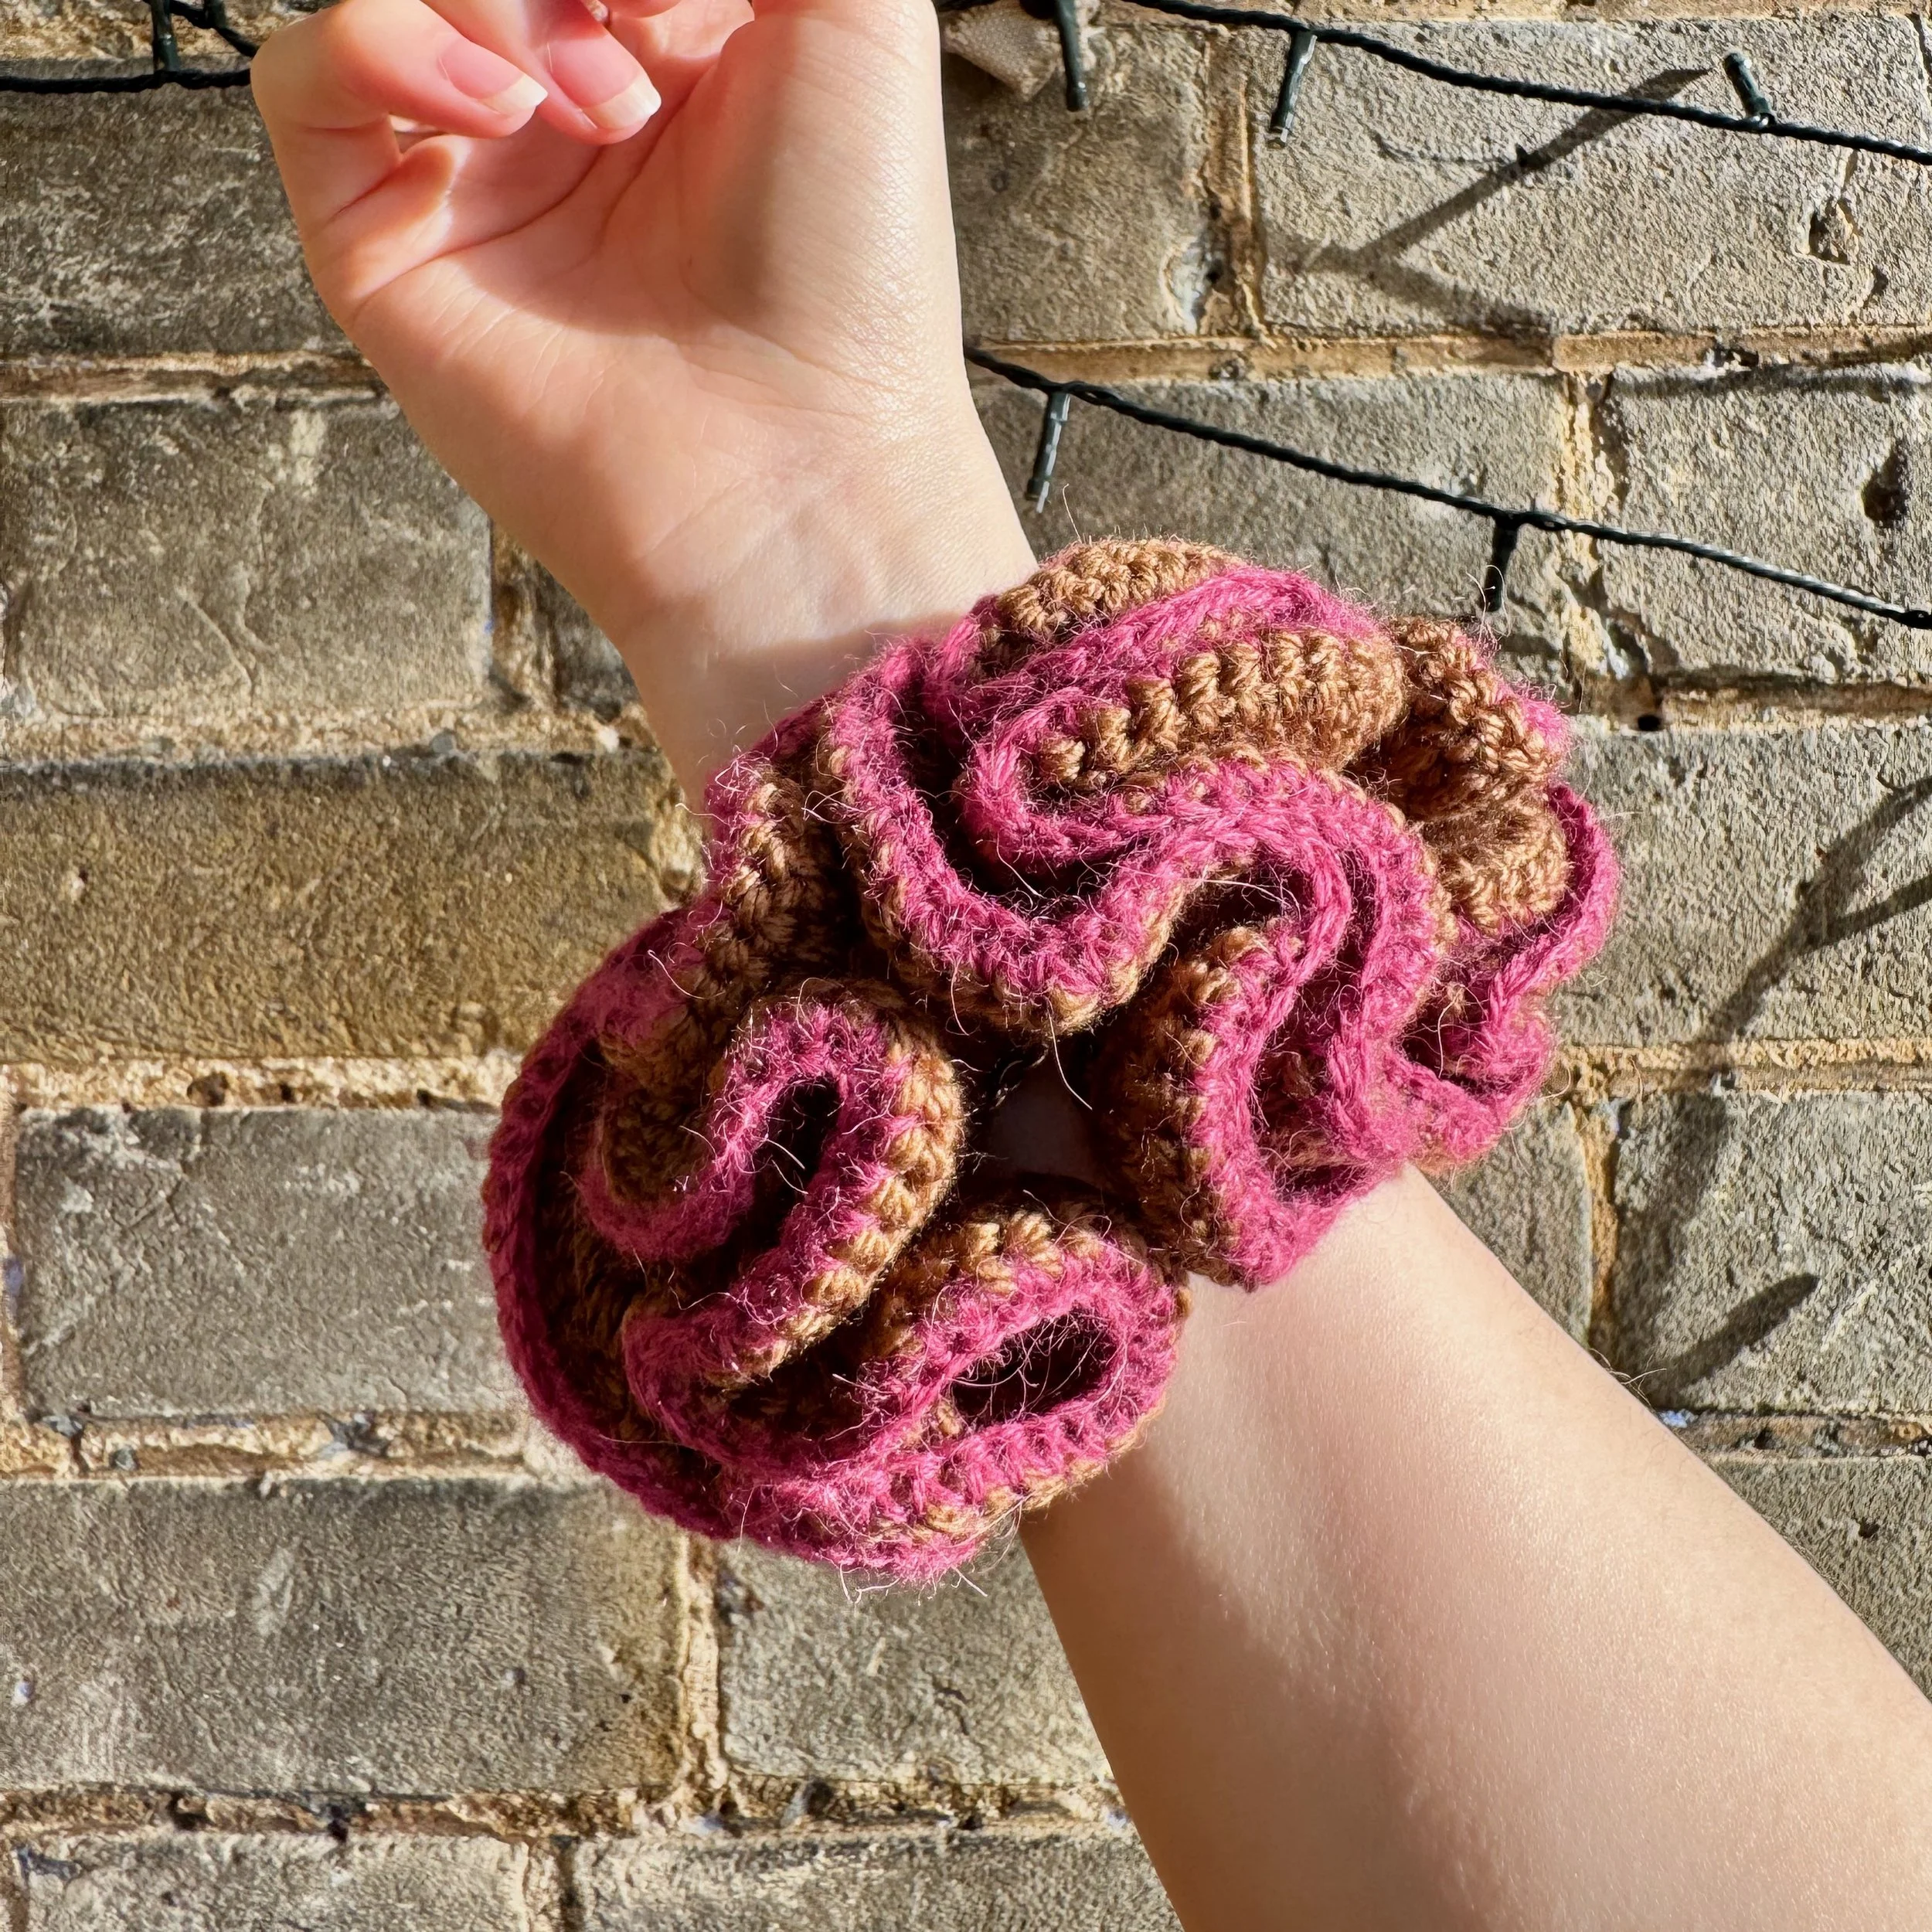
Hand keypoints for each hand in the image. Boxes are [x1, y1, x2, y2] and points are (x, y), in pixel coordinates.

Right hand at [251, 0, 1032, 791]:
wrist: (800, 461)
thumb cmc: (855, 263)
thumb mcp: (860, 24)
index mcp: (671, 44)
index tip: (682, 10)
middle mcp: (560, 102)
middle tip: (640, 42)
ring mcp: (467, 174)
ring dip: (492, 2)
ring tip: (602, 116)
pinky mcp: (384, 246)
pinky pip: (303, 78)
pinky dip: (378, 43)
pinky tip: (495, 107)